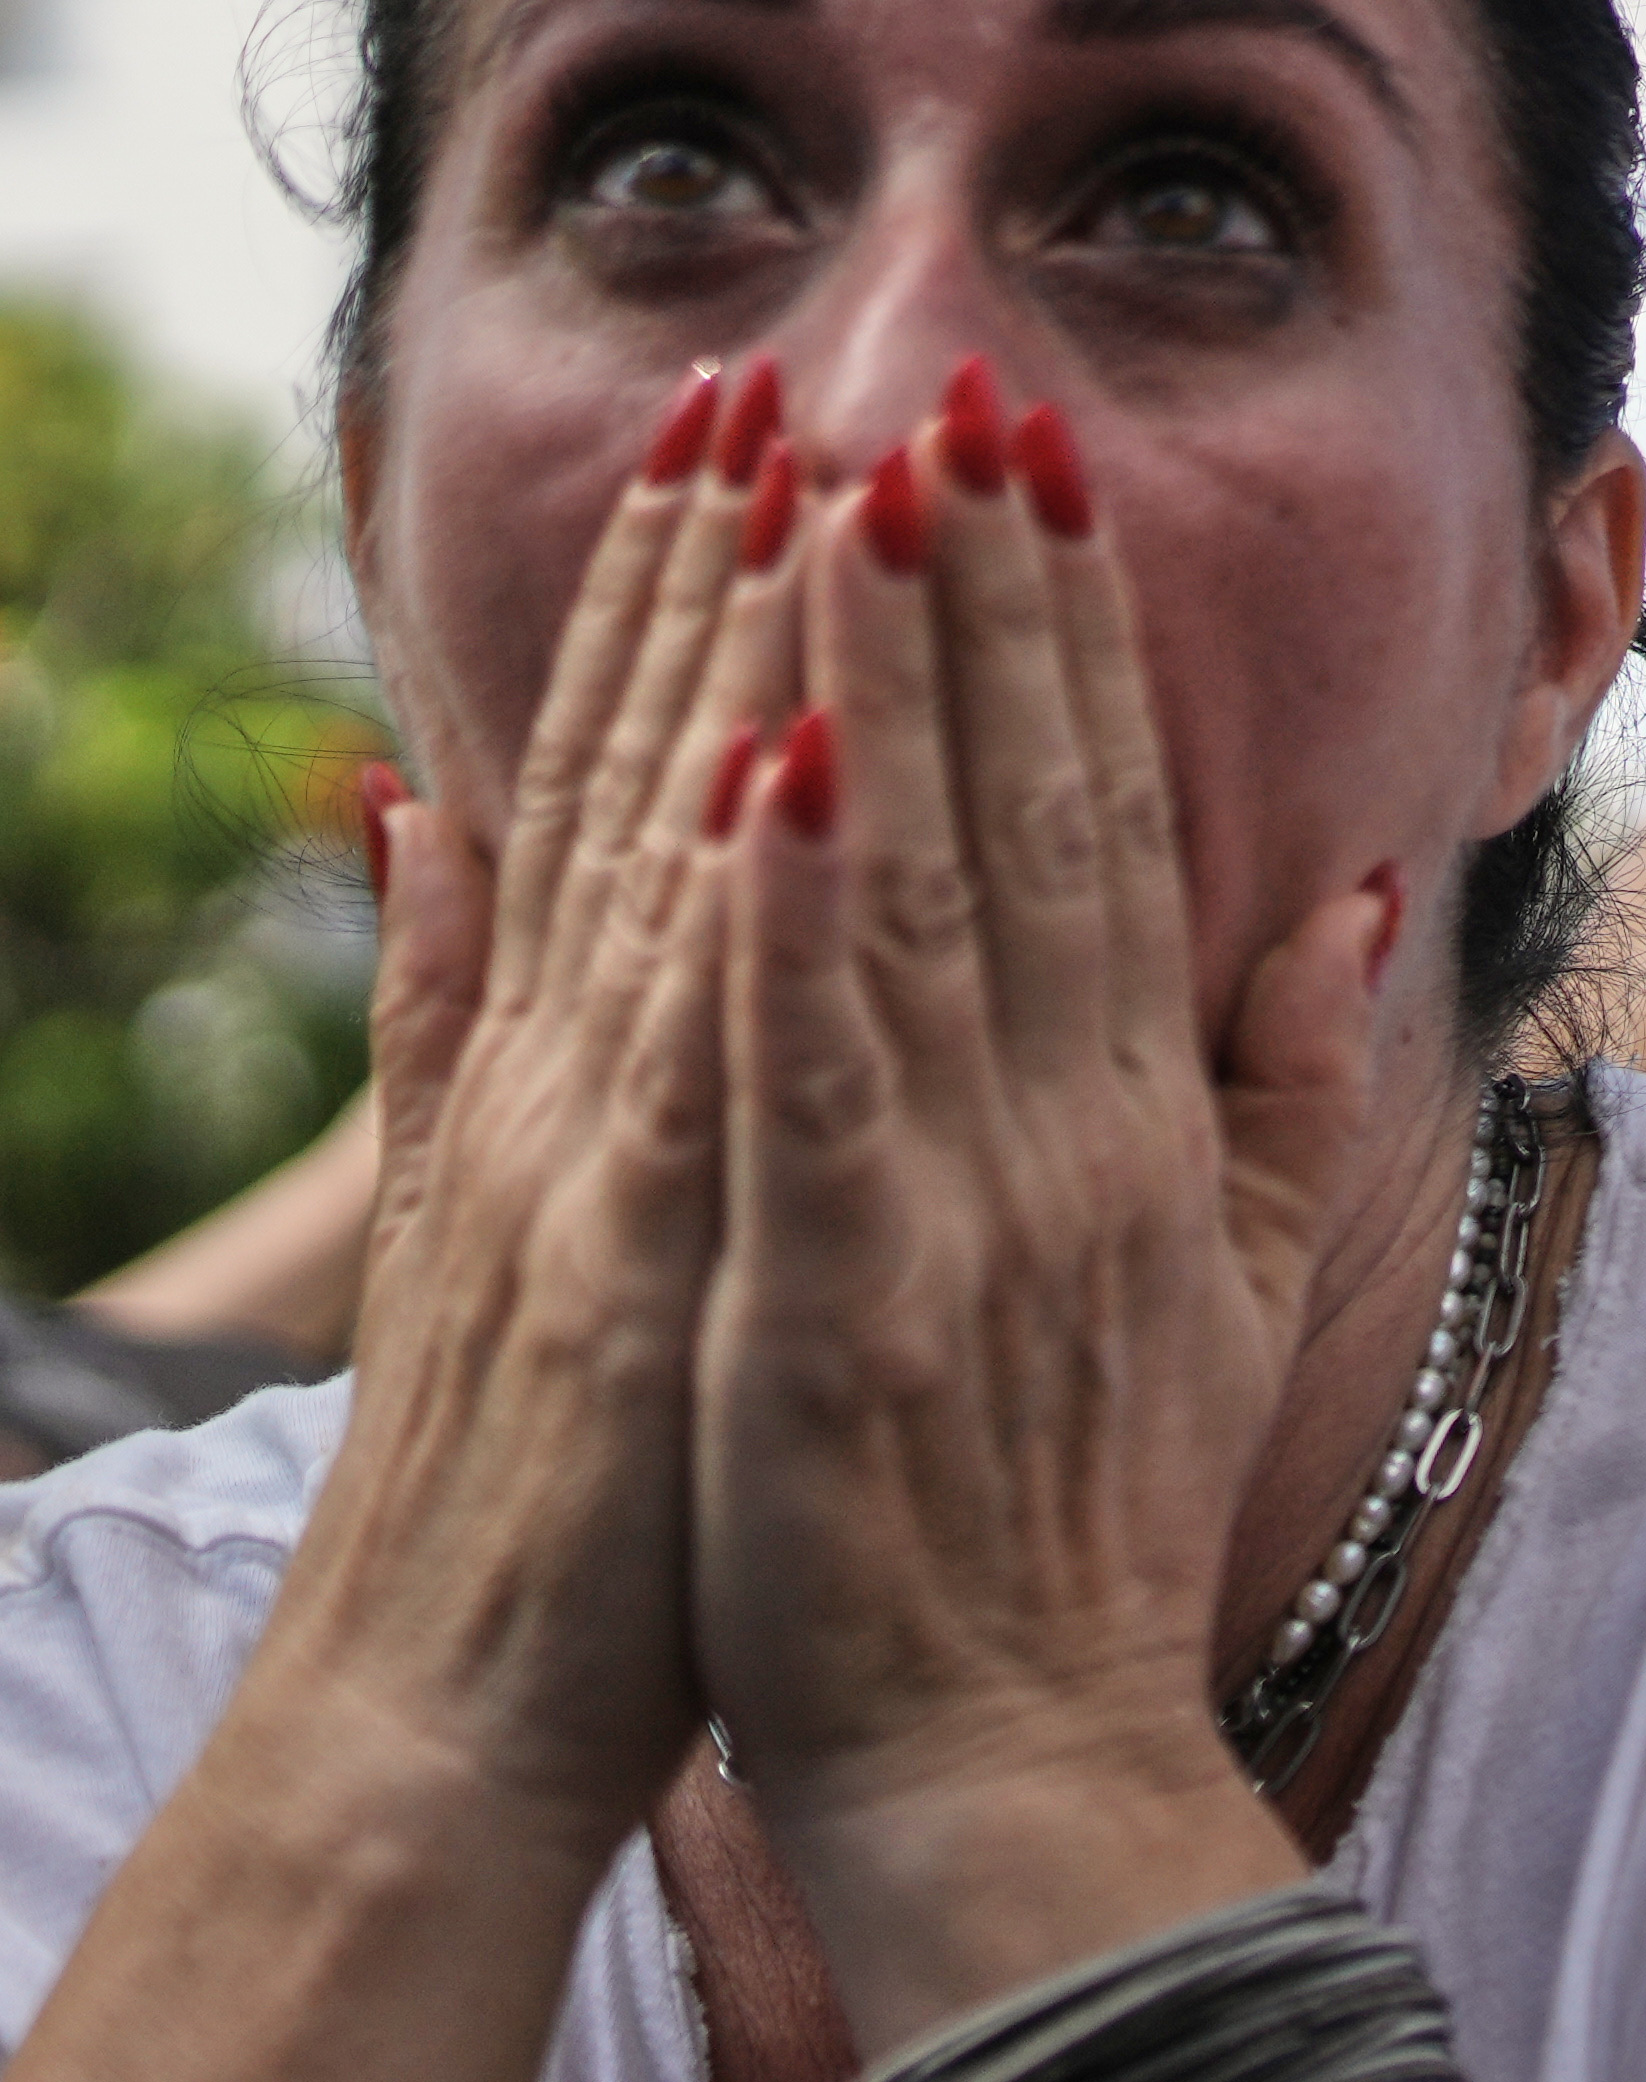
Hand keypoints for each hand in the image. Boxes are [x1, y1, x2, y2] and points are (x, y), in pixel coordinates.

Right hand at [270, 375, 765, 1841]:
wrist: (462, 1708)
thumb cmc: (540, 1479)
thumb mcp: (485, 1211)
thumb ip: (447, 1009)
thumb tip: (413, 812)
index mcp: (582, 1066)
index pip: (648, 789)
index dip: (696, 609)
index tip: (764, 431)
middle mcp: (575, 1075)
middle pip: (652, 782)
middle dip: (717, 581)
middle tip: (783, 373)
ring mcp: (595, 1152)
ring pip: (669, 869)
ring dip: (725, 676)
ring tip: (796, 489)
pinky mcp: (634, 1253)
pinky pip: (691, 1057)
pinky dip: (727, 917)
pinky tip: (770, 769)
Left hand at [692, 374, 1367, 2028]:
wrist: (1021, 1763)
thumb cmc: (1081, 1537)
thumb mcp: (1226, 1288)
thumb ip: (1280, 1085)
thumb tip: (1344, 893)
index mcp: (1143, 1122)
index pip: (1115, 828)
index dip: (1074, 640)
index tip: (1038, 465)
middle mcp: (1073, 1130)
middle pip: (1035, 816)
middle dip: (995, 598)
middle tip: (965, 392)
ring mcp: (967, 1202)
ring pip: (928, 896)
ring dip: (890, 684)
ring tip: (851, 499)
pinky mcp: (847, 1283)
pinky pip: (822, 1068)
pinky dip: (801, 919)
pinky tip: (777, 770)